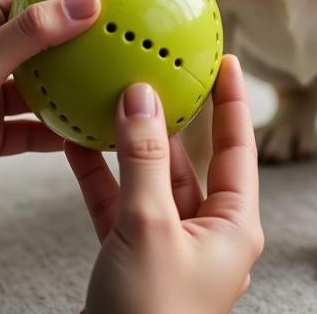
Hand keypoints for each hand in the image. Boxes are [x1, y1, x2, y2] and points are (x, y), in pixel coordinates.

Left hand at [0, 0, 99, 218]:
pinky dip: (58, 130)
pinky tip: (86, 131)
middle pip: (40, 43)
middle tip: (116, 40)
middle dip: (74, 44)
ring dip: (69, 89)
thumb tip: (84, 3)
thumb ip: (31, 33)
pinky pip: (35, 128)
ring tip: (108, 84)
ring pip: (41, 88)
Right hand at [66, 55, 263, 313]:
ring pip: (149, 175)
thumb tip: (142, 98)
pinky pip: (118, 201)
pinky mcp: (131, 255)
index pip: (238, 148)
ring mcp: (167, 242)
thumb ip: (144, 159)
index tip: (225, 61)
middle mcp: (205, 231)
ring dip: (127, 140)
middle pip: (190, 158)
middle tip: (157, 70)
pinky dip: (99, 173)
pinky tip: (78, 142)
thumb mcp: (149, 229)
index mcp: (233, 226)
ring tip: (111, 96)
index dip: (232, 101)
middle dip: (170, 116)